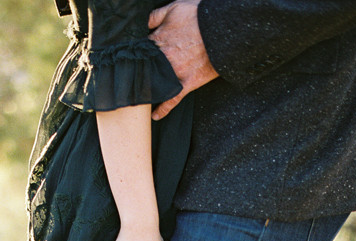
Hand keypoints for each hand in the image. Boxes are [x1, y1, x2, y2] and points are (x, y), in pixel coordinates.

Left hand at [149, 0, 218, 119]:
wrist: (220, 29)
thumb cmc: (198, 17)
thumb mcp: (175, 7)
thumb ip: (157, 15)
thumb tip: (148, 25)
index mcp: (158, 40)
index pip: (142, 52)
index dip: (140, 55)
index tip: (137, 60)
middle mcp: (164, 59)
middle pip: (146, 71)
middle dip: (141, 75)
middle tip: (135, 81)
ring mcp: (175, 73)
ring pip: (156, 86)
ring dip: (149, 92)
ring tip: (142, 97)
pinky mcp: (187, 83)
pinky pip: (173, 99)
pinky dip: (164, 109)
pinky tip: (156, 115)